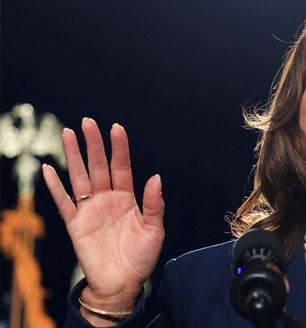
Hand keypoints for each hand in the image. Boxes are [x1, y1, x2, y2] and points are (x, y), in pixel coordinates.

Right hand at [42, 118, 163, 314]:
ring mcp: (90, 210)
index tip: (116, 127)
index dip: (119, 148)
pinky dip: (55, 186)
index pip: (121, 166)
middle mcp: (107, 199)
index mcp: (128, 197)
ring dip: (74, 156)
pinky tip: (49, 169)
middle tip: (87, 122)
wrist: (122, 283)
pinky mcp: (75, 224)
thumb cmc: (141, 257)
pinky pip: (64, 202)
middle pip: (98, 166)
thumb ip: (154, 204)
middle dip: (93, 144)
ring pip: (79, 177)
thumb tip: (156, 177)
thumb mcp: (155, 229)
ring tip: (68, 133)